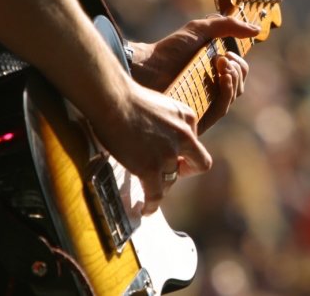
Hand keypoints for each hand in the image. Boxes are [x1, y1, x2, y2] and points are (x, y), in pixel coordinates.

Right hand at [91, 80, 212, 214]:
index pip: (194, 142)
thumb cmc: (130, 99)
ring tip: (148, 186)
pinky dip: (152, 205)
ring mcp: (169, 154)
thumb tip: (166, 139)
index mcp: (188, 118)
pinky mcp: (151, 168)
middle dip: (183, 170)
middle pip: (196, 164)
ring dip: (160, 183)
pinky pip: (156, 194)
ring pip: (171, 179)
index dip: (185, 152)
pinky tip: (145, 210)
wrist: (113, 101)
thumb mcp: (164, 104)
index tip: (174, 156)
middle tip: (165, 171)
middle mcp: (184, 136)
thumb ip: (172, 122)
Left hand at [128, 15, 258, 132]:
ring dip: (234, 78)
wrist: (146, 67)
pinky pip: (222, 108)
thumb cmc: (169, 49)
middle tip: (223, 58)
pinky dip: (227, 91)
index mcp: (213, 72)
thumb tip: (257, 30)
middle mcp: (211, 89)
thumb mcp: (200, 29)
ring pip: (233, 96)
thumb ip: (228, 25)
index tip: (229, 52)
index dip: (240, 63)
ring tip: (221, 64)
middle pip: (239, 85)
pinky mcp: (199, 117)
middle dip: (238, 69)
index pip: (239, 72)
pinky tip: (222, 78)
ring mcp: (205, 104)